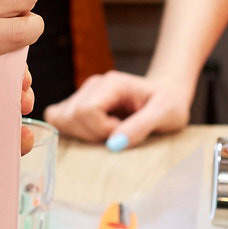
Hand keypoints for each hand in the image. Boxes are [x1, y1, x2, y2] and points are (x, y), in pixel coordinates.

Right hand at [47, 69, 193, 148]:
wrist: (167, 93)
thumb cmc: (169, 103)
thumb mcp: (165, 114)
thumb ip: (140, 127)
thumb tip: (114, 145)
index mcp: (112, 84)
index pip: (87, 110)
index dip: (102, 129)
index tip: (123, 130)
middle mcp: (93, 85)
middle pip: (72, 116)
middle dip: (93, 134)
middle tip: (118, 133)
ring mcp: (84, 93)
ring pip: (61, 118)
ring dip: (83, 134)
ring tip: (108, 131)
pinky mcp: (78, 103)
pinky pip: (58, 118)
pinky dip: (72, 130)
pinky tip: (94, 131)